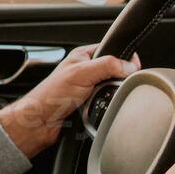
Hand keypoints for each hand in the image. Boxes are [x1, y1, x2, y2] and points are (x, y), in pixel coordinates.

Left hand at [0, 45, 139, 158]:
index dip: (125, 58)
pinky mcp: (90, 105)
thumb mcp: (81, 74)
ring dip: (110, 97)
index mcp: (83, 56)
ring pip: (113, 90)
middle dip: (117, 81)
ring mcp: (89, 88)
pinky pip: (107, 105)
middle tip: (110, 87)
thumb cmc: (50, 96)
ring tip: (100, 100)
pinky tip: (98, 110)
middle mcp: (87, 70)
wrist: (40, 123)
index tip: (134, 68)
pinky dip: (106, 108)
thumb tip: (129, 65)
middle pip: (116, 72)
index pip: (113, 50)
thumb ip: (106, 65)